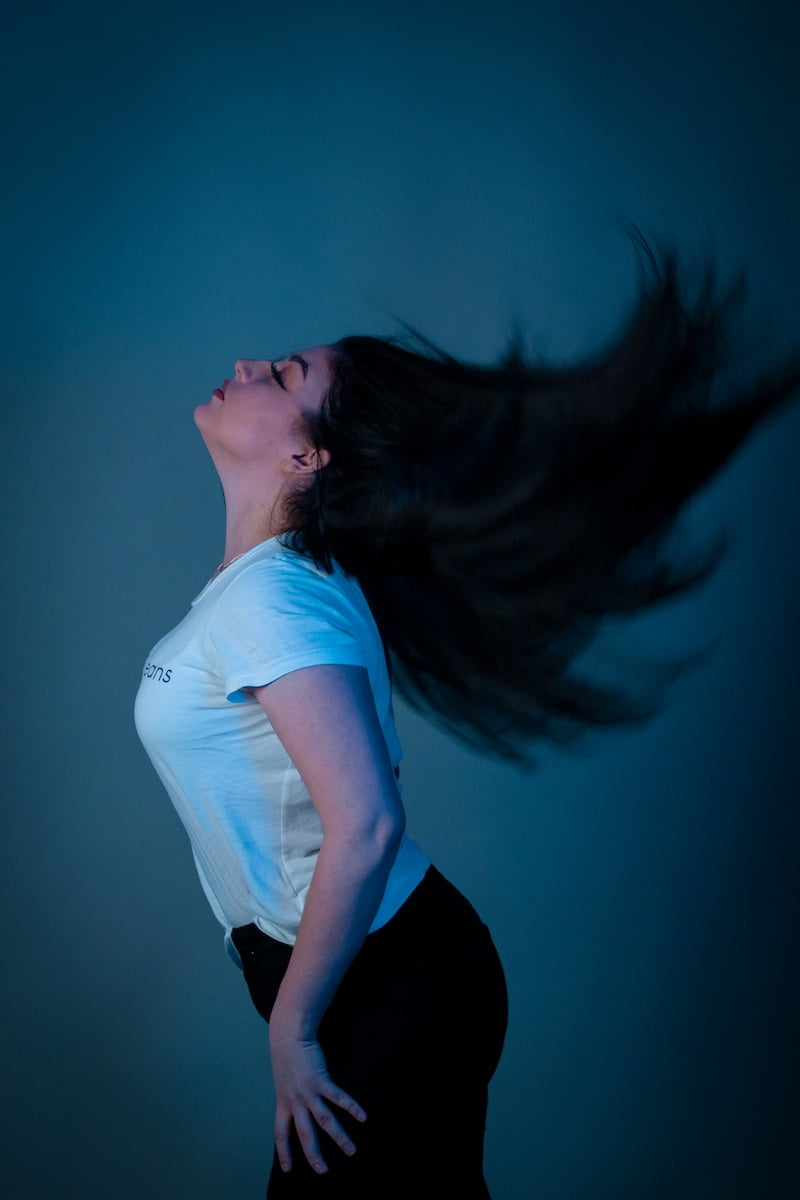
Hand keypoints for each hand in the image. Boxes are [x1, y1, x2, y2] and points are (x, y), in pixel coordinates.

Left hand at [269, 1024, 367, 1173]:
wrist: (288, 1034)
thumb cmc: (286, 1052)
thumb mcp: (283, 1077)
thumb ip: (289, 1090)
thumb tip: (294, 1097)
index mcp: (283, 1101)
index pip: (281, 1133)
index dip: (284, 1151)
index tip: (287, 1169)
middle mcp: (295, 1101)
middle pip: (305, 1134)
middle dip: (313, 1155)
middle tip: (323, 1171)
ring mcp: (307, 1092)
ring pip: (325, 1121)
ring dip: (339, 1138)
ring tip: (352, 1151)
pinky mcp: (320, 1079)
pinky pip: (338, 1098)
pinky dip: (351, 1108)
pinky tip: (363, 1117)